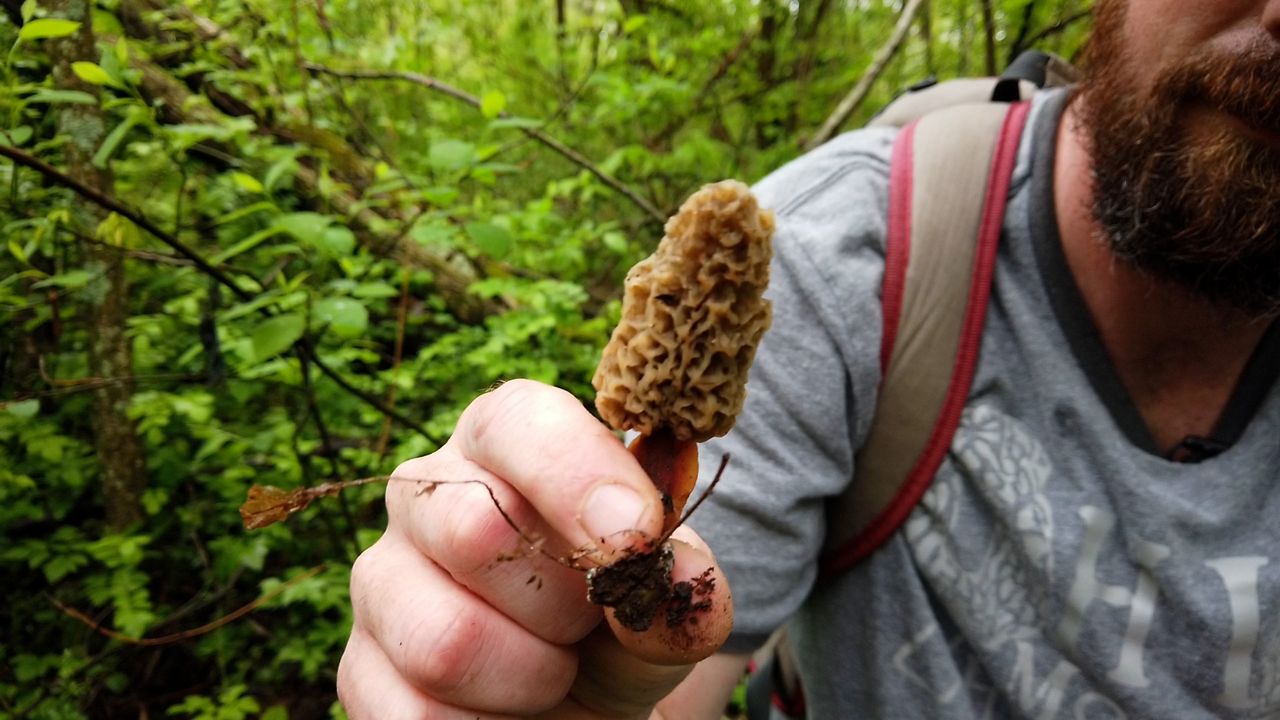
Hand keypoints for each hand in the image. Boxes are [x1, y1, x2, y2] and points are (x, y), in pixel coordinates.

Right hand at [337, 380, 733, 717]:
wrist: (581, 702)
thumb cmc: (620, 621)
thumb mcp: (667, 597)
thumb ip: (678, 586)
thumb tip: (666, 582)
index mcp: (506, 441)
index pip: (521, 423)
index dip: (579, 477)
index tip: (637, 539)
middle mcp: (427, 493)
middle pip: (473, 527)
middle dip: (563, 599)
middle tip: (590, 621)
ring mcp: (381, 581)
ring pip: (445, 639)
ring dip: (532, 679)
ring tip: (555, 672)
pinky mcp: (359, 669)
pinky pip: (418, 713)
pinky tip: (512, 711)